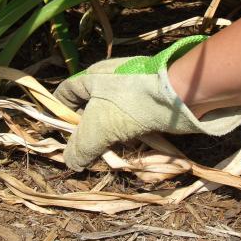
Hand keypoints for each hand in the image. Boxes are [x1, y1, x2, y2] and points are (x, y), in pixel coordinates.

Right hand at [54, 35, 240, 170]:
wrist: (181, 94)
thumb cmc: (132, 104)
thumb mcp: (99, 128)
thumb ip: (81, 147)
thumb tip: (71, 162)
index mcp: (92, 78)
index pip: (66, 93)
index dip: (59, 113)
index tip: (61, 135)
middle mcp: (110, 81)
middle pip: (89, 109)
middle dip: (89, 132)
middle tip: (90, 150)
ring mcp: (131, 90)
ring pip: (112, 117)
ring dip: (111, 137)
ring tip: (112, 151)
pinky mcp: (149, 100)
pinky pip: (132, 120)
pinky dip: (130, 134)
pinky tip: (133, 145)